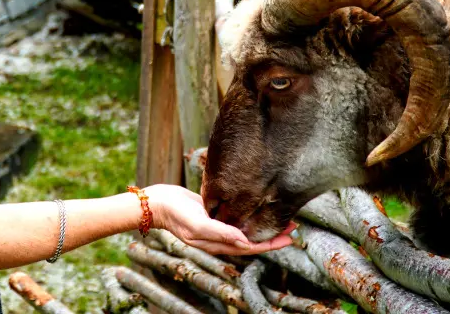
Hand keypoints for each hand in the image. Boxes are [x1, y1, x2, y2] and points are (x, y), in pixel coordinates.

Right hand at [144, 184, 292, 255]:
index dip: (270, 244)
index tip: (289, 238)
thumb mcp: (197, 222)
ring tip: (279, 217)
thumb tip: (244, 240)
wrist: (157, 203)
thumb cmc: (175, 213)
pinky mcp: (213, 214)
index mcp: (217, 243)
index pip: (250, 247)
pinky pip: (235, 219)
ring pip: (245, 230)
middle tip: (293, 227)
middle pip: (252, 240)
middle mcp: (219, 237)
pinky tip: (256, 209)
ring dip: (262, 225)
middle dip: (272, 235)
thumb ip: (219, 232)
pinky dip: (249, 216)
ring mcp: (216, 226)